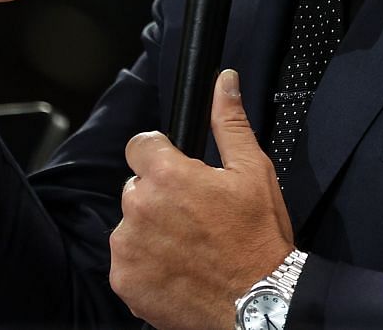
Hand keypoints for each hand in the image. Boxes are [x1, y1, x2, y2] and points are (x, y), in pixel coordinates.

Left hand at [111, 69, 295, 329]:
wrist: (257, 301)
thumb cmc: (258, 236)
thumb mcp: (253, 171)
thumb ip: (229, 122)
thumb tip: (224, 81)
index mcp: (167, 174)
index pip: (140, 145)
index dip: (160, 154)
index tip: (178, 172)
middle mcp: (139, 207)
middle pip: (135, 188)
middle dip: (158, 195)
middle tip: (194, 215)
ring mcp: (127, 247)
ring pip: (130, 225)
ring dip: (150, 230)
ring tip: (188, 245)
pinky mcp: (124, 280)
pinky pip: (127, 261)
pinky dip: (146, 263)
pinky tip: (177, 268)